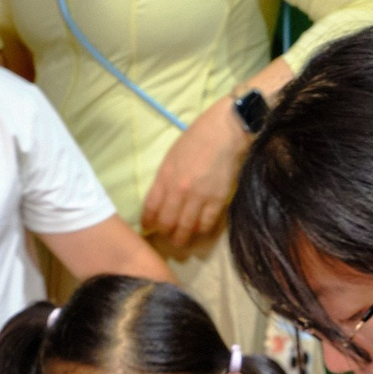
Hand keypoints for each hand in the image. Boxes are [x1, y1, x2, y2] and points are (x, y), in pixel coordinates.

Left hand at [139, 99, 247, 256]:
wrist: (224, 132)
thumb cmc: (196, 139)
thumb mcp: (172, 156)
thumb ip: (165, 178)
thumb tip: (161, 199)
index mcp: (165, 176)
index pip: (151, 207)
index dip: (147, 221)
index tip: (148, 227)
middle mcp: (179, 190)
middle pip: (167, 222)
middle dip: (164, 233)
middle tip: (165, 236)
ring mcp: (199, 196)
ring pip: (186, 227)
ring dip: (181, 238)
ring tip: (180, 241)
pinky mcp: (217, 200)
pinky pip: (206, 223)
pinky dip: (200, 230)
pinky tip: (198, 231)